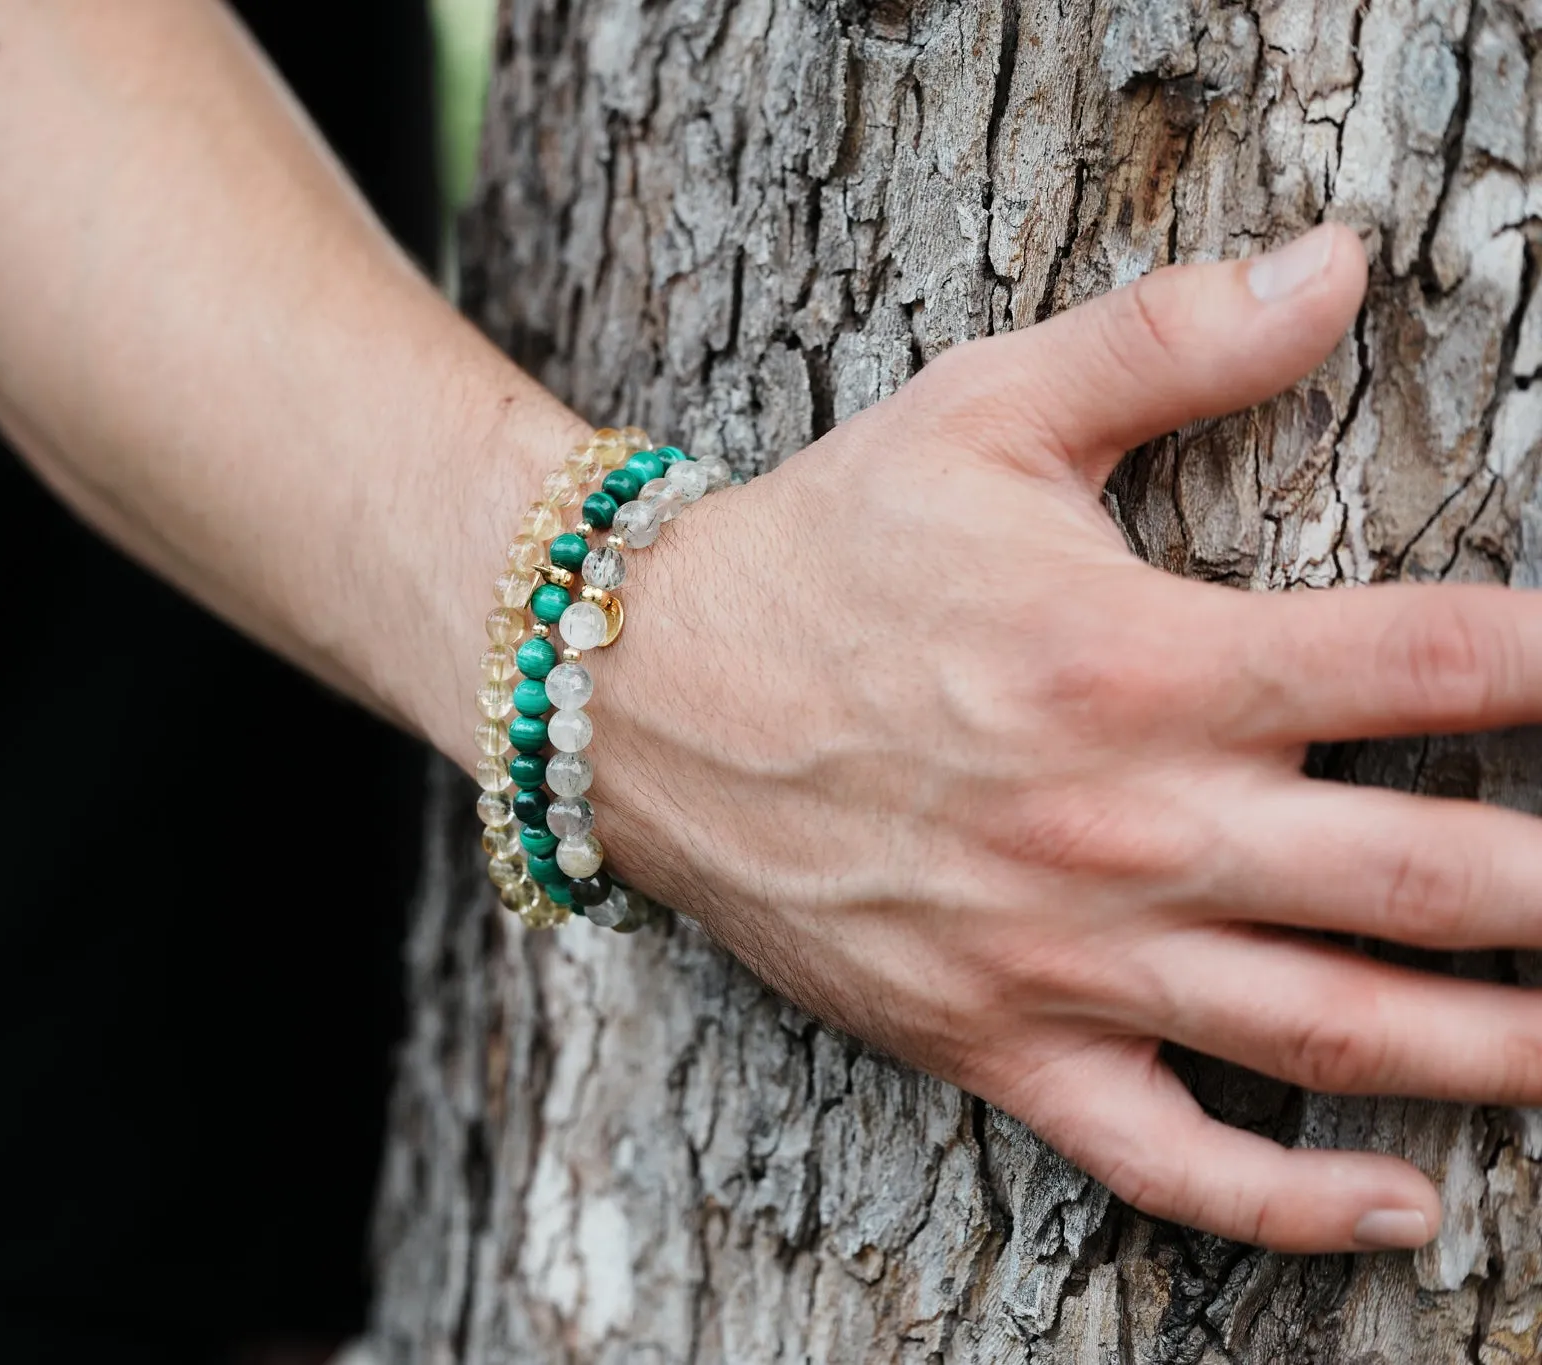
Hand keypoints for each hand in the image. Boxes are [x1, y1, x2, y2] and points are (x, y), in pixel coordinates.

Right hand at [596, 223, 1541, 1253]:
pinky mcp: (998, 1040)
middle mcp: (1130, 823)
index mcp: (1149, 658)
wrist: (643, 695)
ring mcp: (1069, 954)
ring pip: (1338, 1032)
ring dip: (1506, 1054)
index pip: (1440, 662)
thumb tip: (1343, 261)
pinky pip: (1169, 1157)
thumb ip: (1171, 341)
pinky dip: (1293, 1205)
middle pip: (1437, 880)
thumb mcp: (984, 412)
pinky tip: (1404, 1206)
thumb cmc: (823, 551)